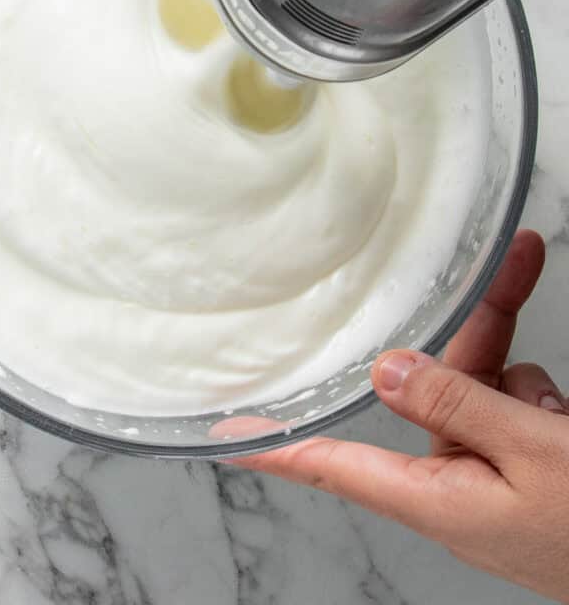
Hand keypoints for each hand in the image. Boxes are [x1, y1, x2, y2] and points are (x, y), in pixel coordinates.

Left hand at [226, 231, 568, 602]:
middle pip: (436, 388)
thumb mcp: (534, 455)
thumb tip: (388, 371)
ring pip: (481, 387)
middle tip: (516, 263)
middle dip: (479, 332)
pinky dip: (538, 400)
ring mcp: (489, 475)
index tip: (226, 431)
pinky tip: (565, 415)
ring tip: (564, 406)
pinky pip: (513, 406)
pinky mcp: (521, 466)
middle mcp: (452, 483)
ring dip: (520, 375)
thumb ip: (458, 406)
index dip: (277, 447)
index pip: (333, 467)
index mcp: (437, 498)